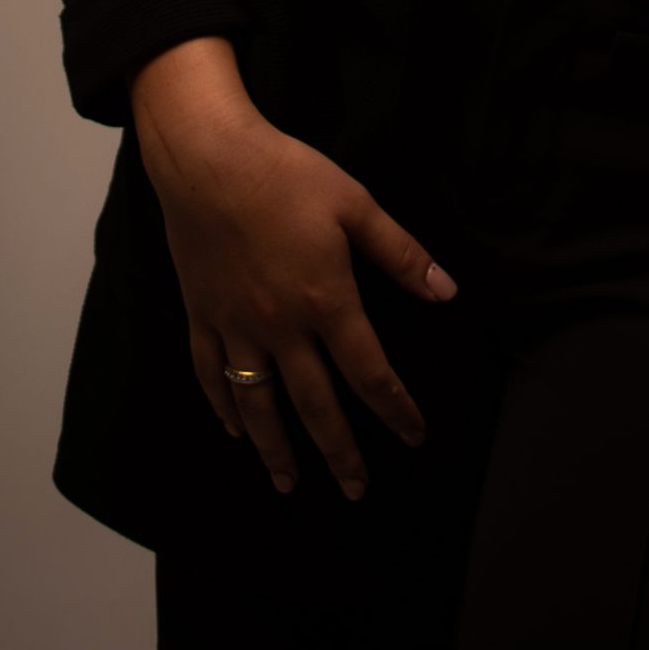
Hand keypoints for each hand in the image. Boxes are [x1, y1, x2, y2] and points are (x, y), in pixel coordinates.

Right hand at [137, 95, 459, 503]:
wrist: (208, 159)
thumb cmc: (286, 175)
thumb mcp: (355, 204)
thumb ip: (400, 253)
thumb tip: (447, 291)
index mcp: (325, 301)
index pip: (368, 372)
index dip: (394, 408)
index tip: (414, 436)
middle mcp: (280, 327)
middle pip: (314, 405)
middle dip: (339, 452)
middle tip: (355, 490)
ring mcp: (235, 326)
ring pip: (257, 404)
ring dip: (276, 449)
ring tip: (289, 483)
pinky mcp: (201, 315)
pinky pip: (211, 376)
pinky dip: (224, 408)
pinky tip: (236, 430)